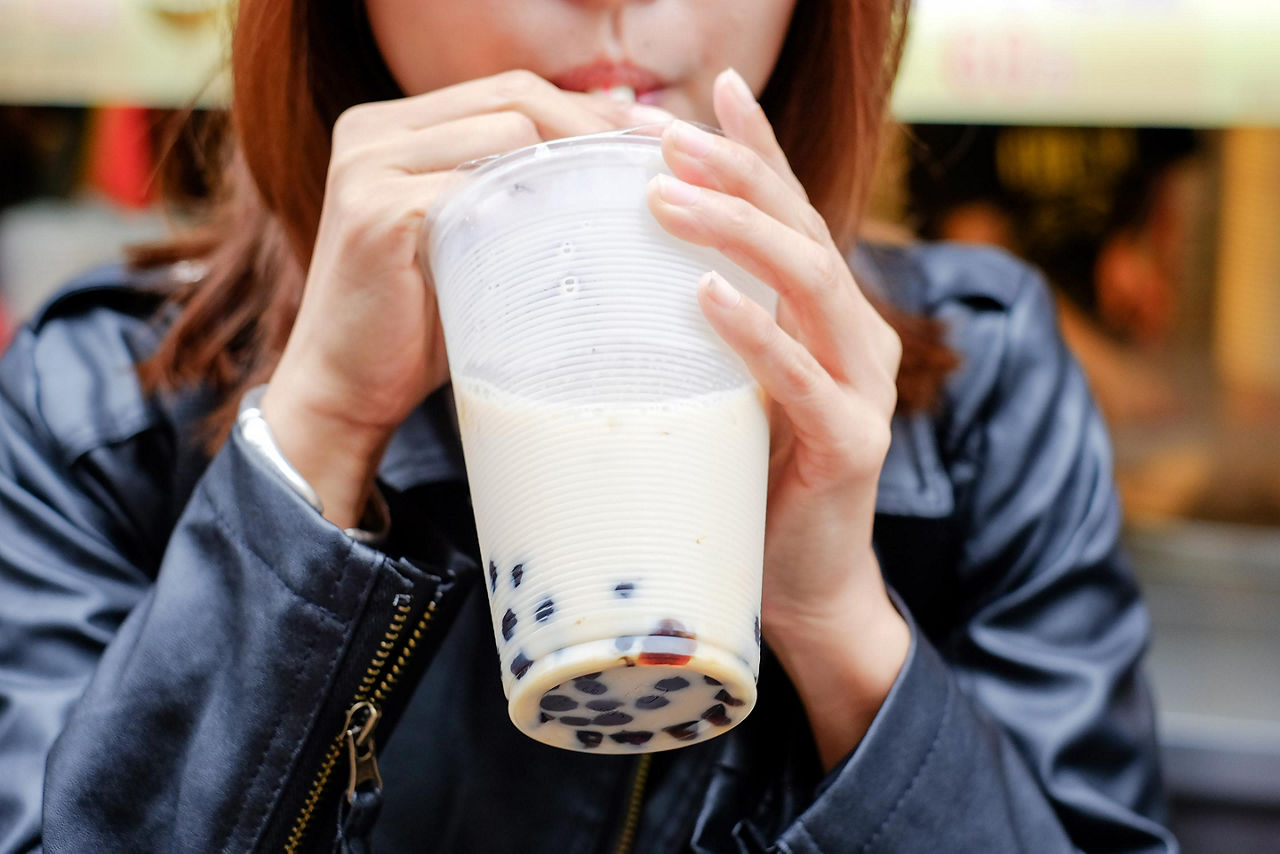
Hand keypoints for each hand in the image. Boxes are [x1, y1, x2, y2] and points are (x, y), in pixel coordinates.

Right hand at [262, 71, 666, 526]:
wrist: (345, 391)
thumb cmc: (421, 324)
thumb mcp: (473, 242)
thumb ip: (519, 198)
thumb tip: (613, 168)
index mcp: (397, 126)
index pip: (511, 91)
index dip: (586, 110)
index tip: (649, 143)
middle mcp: (373, 129)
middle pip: (511, 95)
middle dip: (593, 126)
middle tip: (654, 167)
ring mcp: (368, 165)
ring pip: (502, 131)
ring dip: (572, 164)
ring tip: (624, 201)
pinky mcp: (375, 211)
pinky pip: (474, 188)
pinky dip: (529, 207)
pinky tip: (573, 235)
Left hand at [646, 69, 909, 767]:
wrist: (806, 589)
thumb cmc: (756, 486)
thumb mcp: (725, 393)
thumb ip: (699, 339)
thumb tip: (611, 283)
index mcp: (829, 318)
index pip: (793, 214)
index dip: (754, 149)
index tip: (703, 92)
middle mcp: (858, 337)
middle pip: (802, 229)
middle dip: (734, 171)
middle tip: (661, 134)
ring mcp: (864, 388)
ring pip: (809, 281)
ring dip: (736, 230)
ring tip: (665, 195)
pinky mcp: (852, 444)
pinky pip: (801, 375)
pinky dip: (754, 331)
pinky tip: (706, 294)